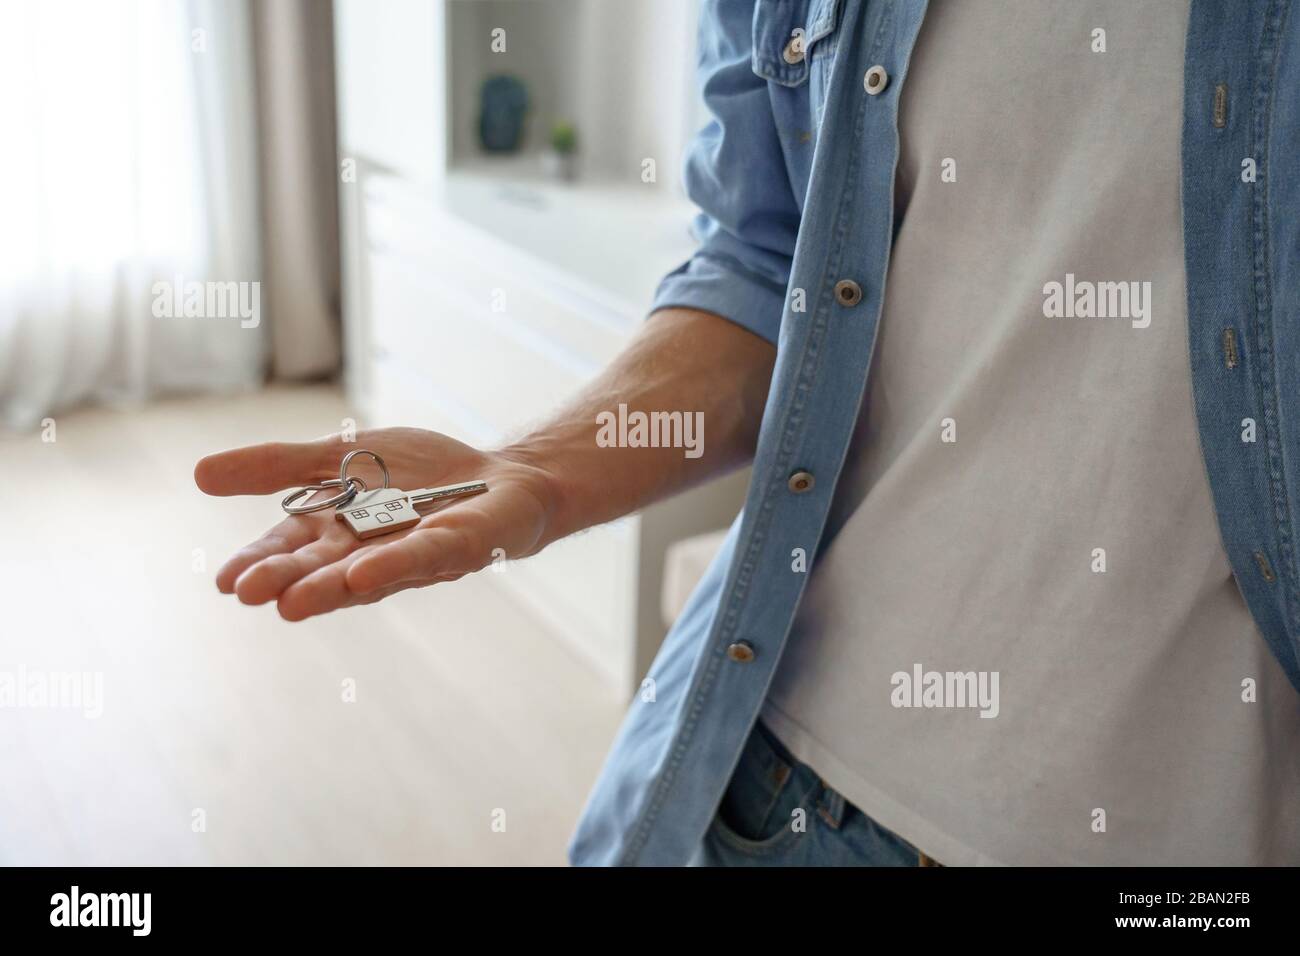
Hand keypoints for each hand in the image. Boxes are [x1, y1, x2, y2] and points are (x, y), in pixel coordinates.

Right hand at [194, 428, 554, 620]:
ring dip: (327, 588)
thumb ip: (276, 466)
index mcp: (335, 531)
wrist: (501, 476)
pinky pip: (422, 557)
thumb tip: (197, 474)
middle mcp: (366, 553)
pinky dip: (393, 565)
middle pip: (320, 569)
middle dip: (286, 581)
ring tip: (289, 604)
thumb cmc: (420, 475)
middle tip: (248, 594)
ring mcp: (411, 555)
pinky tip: (362, 573)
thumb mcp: (336, 457)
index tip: (225, 582)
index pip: (289, 550)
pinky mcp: (456, 548)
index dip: (259, 565)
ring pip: (364, 574)